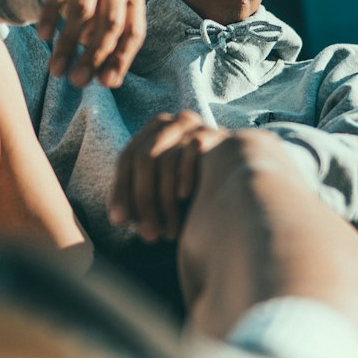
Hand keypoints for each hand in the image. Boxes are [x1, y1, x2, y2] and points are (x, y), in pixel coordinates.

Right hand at [34, 0, 145, 86]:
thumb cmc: (90, 4)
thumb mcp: (102, 26)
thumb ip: (108, 52)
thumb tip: (109, 81)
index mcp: (132, 1)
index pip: (133, 33)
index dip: (121, 59)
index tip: (105, 83)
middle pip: (110, 23)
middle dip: (94, 56)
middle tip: (77, 81)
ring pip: (83, 10)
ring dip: (68, 44)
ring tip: (56, 70)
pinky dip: (51, 16)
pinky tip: (44, 36)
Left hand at [109, 111, 228, 241]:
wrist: (241, 170)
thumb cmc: (194, 185)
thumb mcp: (162, 188)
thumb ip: (141, 197)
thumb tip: (117, 217)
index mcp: (152, 131)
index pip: (127, 158)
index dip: (121, 190)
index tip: (118, 221)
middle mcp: (170, 123)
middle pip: (144, 158)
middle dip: (143, 200)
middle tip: (147, 235)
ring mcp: (193, 125)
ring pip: (166, 159)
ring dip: (164, 201)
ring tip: (169, 232)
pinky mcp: (213, 133)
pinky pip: (192, 151)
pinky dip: (185, 176)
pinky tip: (184, 199)